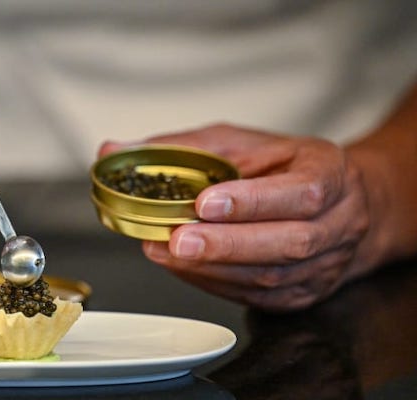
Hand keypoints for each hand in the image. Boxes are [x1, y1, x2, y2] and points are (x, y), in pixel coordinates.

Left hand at [99, 124, 370, 310]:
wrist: (340, 205)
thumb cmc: (284, 168)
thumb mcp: (240, 143)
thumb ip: (181, 147)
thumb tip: (112, 151)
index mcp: (329, 174)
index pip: (300, 192)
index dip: (252, 201)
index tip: (205, 202)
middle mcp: (337, 224)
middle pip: (287, 243)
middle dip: (226, 244)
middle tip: (178, 240)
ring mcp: (323, 266)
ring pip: (271, 276)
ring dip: (214, 268)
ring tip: (167, 253)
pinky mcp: (302, 294)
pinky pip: (258, 296)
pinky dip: (216, 283)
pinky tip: (184, 268)